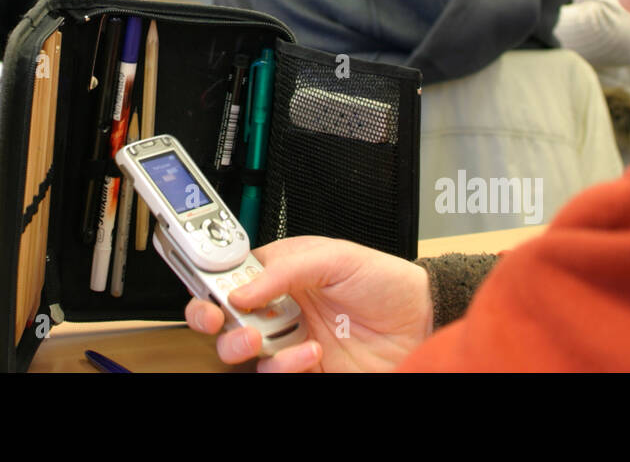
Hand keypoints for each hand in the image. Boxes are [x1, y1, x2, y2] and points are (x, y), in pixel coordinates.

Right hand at [184, 236, 432, 371]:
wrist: (422, 321)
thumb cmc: (386, 281)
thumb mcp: (336, 256)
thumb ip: (286, 268)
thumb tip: (242, 289)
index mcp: (281, 271)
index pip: (230, 274)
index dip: (211, 279)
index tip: (207, 285)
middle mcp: (279, 306)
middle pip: (224, 314)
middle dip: (209, 315)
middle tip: (216, 315)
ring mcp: (289, 339)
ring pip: (240, 348)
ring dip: (240, 343)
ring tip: (259, 336)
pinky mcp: (305, 368)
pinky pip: (274, 372)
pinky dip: (284, 365)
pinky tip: (308, 352)